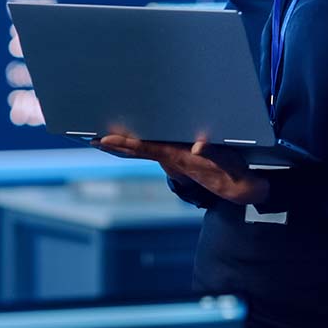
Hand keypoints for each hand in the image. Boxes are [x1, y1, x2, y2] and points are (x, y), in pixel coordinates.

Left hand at [92, 130, 268, 205]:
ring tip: (101, 140)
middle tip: (90, 139)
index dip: (125, 143)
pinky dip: (136, 148)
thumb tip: (199, 147)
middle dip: (114, 146)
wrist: (237, 188)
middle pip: (137, 151)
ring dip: (121, 147)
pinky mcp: (179, 160)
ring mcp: (174, 160)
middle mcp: (171, 159)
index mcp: (178, 156)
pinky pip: (152, 151)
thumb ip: (212, 150)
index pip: (147, 148)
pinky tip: (127, 145)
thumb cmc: (231, 170)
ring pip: (142, 152)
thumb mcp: (225, 158)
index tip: (105, 139)